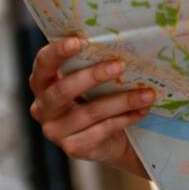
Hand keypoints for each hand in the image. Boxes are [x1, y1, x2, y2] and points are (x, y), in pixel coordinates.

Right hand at [28, 37, 155, 171]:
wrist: (108, 139)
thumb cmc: (95, 98)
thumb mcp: (90, 80)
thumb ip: (92, 63)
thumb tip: (119, 42)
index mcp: (42, 83)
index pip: (43, 64)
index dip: (58, 52)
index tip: (79, 41)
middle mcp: (42, 108)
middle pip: (63, 90)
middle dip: (93, 76)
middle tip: (120, 65)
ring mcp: (55, 131)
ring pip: (90, 112)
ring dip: (122, 100)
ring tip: (147, 93)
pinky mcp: (73, 148)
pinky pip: (103, 130)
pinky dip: (125, 118)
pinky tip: (142, 110)